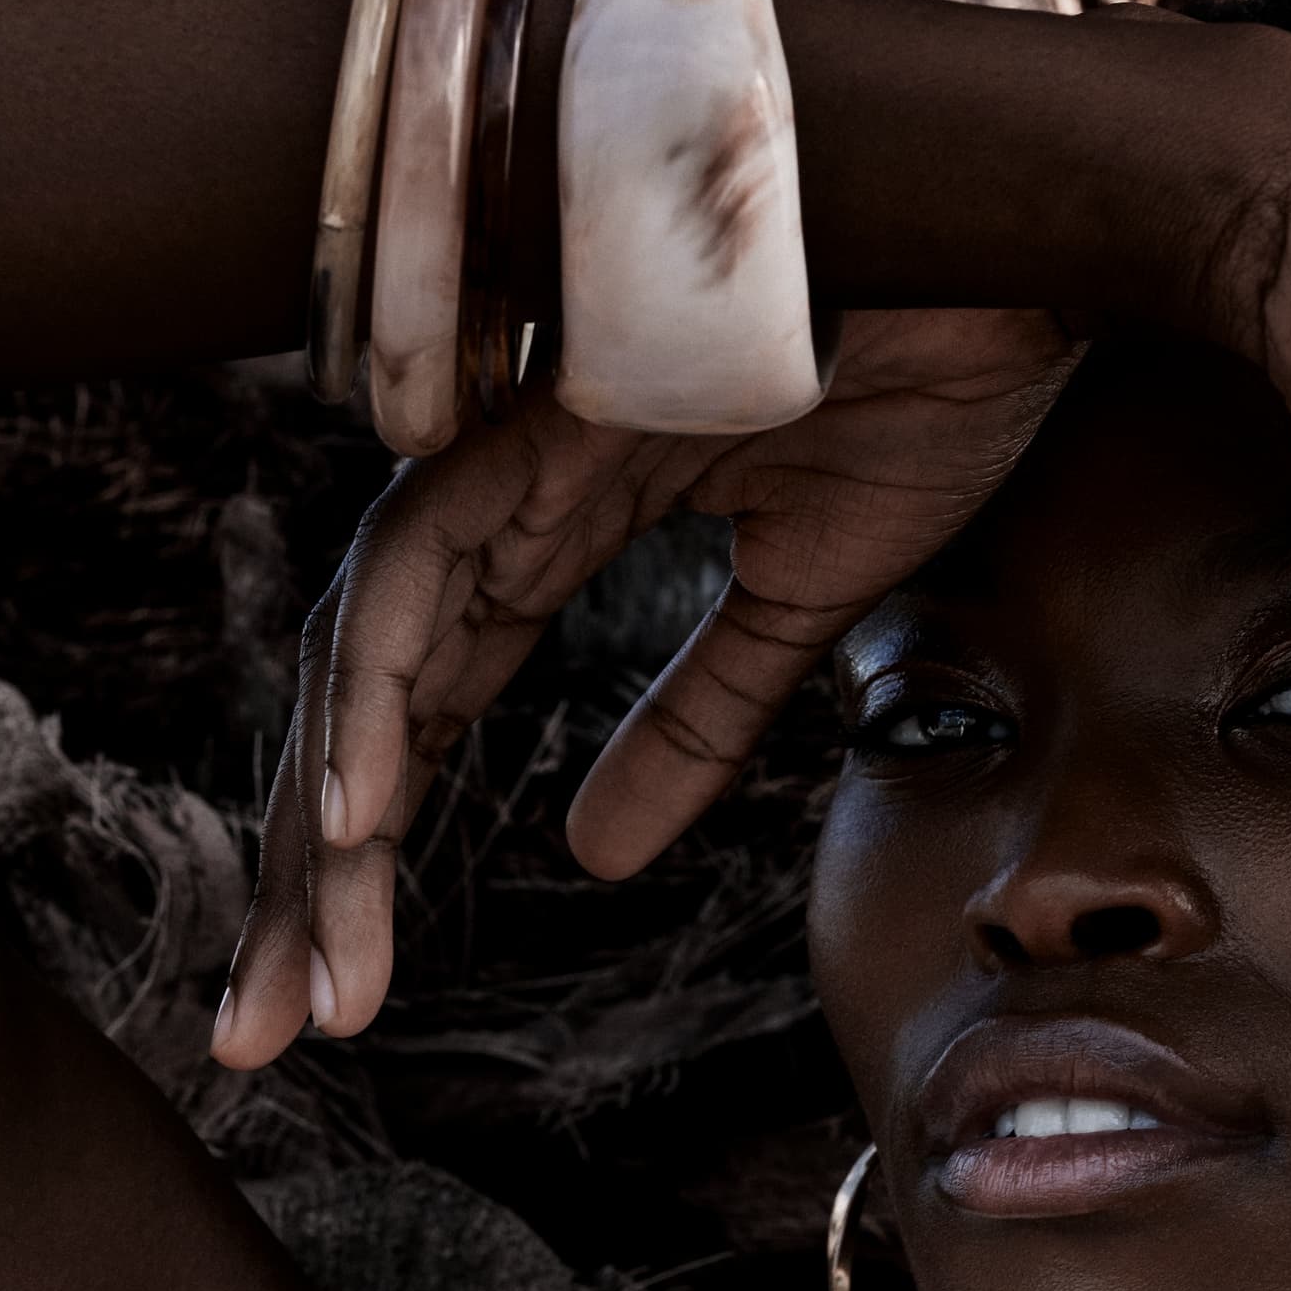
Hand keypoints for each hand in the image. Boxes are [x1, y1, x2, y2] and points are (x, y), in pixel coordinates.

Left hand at [214, 306, 1081, 1067]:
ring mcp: (522, 438)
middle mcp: (515, 482)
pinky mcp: (556, 408)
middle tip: (271, 1027)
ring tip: (315, 961)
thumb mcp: (809, 595)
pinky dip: (389, 678)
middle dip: (309, 867)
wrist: (1019, 264)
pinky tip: (367, 806)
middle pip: (368, 689)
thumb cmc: (930, 383)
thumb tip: (589, 854)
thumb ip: (697, 715)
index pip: (432, 698)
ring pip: (370, 639)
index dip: (375, 844)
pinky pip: (433, 548)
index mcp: (566, 523)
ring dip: (331, 809)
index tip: (351, 988)